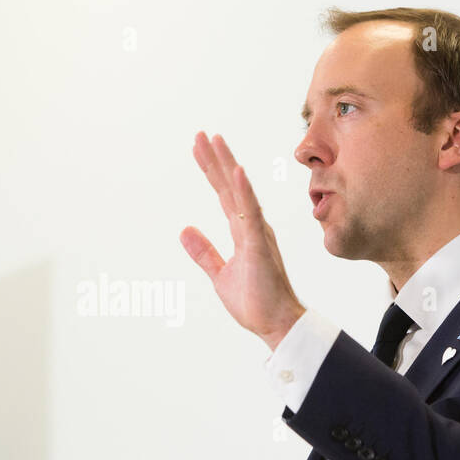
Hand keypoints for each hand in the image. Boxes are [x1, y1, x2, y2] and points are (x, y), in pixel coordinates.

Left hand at [180, 131, 304, 351]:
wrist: (275, 325)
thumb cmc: (255, 302)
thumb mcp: (220, 274)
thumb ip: (203, 252)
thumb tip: (184, 230)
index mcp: (244, 231)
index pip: (225, 194)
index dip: (212, 171)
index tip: (200, 149)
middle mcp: (252, 226)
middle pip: (230, 186)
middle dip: (215, 159)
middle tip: (202, 134)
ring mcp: (257, 234)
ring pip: (240, 192)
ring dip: (227, 165)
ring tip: (215, 140)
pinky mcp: (259, 246)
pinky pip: (251, 214)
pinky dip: (244, 192)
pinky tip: (237, 171)